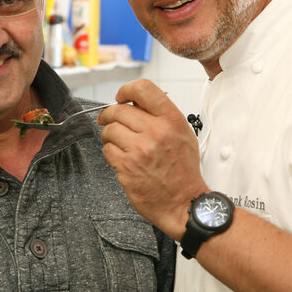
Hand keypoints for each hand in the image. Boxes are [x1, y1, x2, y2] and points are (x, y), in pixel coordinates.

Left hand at [98, 79, 208, 239]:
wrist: (184, 202)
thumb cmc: (183, 170)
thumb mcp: (183, 134)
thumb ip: (160, 116)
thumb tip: (134, 103)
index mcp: (171, 121)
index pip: (143, 89)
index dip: (126, 90)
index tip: (121, 97)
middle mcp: (156, 132)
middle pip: (119, 110)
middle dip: (109, 114)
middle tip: (107, 119)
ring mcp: (140, 150)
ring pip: (110, 130)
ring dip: (109, 135)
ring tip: (116, 141)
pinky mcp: (127, 167)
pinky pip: (108, 150)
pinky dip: (111, 152)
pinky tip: (121, 157)